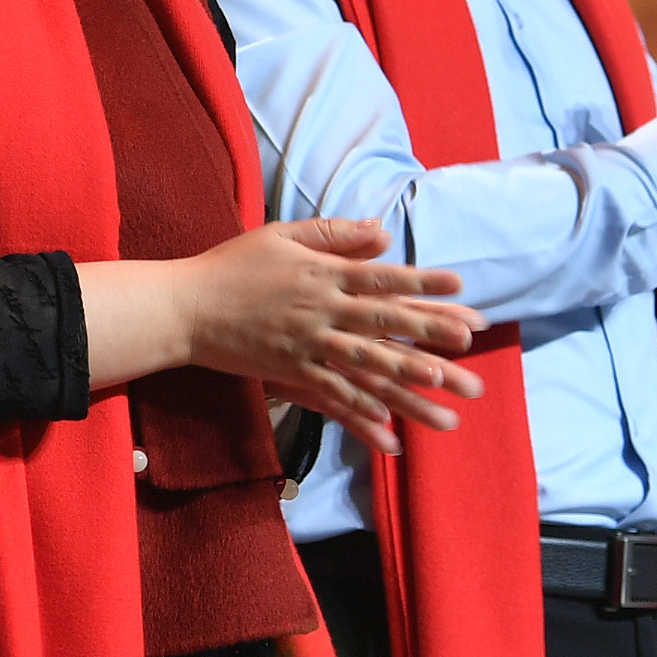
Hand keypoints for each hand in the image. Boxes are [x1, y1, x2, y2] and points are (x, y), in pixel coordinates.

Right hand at [82, 219, 484, 456]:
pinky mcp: (288, 370)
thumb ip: (333, 233)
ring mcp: (305, 342)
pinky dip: (358, 408)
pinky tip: (387, 423)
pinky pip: (329, 392)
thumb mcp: (281, 235)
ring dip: (405, 376)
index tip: (462, 288)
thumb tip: (383, 234)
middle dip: (430, 333)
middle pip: (384, 322)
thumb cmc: (233, 265)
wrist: (186, 305)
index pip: (382, 278)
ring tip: (441, 390)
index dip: (424, 282)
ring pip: (364, 362)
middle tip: (470, 345)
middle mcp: (320, 308)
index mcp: (322, 272)